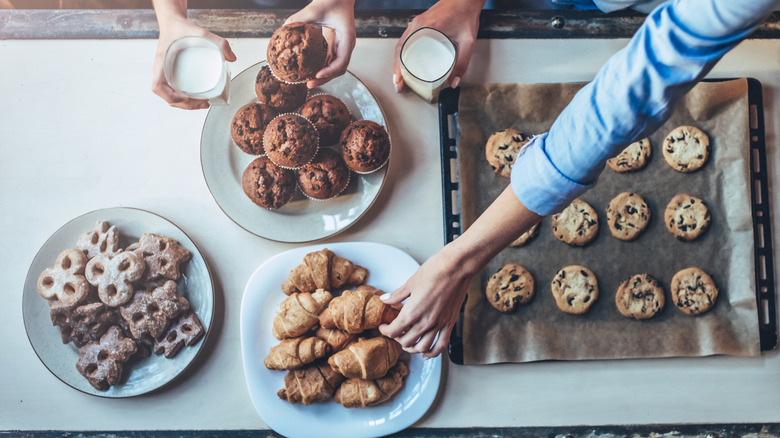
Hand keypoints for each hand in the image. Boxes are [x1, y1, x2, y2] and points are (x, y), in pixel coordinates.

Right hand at [151, 16, 235, 109]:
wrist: (173, 22)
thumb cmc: (182, 29)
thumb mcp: (201, 32)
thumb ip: (219, 43)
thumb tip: (232, 58)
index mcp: (161, 63)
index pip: (158, 87)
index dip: (171, 97)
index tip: (186, 97)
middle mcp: (160, 71)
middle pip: (167, 97)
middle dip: (184, 105)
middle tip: (203, 103)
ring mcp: (164, 74)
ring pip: (170, 97)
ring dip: (185, 104)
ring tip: (203, 103)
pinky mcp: (170, 74)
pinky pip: (173, 91)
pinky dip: (183, 98)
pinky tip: (195, 98)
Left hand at [285, 0, 356, 88]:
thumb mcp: (314, 8)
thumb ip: (300, 18)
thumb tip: (284, 30)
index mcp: (346, 38)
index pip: (342, 61)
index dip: (330, 71)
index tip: (317, 74)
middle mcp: (346, 45)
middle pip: (338, 69)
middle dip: (325, 78)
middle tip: (309, 84)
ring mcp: (341, 46)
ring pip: (333, 67)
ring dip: (322, 75)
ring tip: (307, 81)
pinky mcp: (334, 45)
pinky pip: (328, 60)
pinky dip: (319, 67)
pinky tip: (308, 70)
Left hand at [379, 244, 472, 358]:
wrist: (457, 267)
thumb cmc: (434, 271)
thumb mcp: (411, 282)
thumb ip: (397, 295)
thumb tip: (385, 299)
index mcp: (412, 312)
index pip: (393, 331)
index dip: (385, 330)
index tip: (383, 326)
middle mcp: (425, 322)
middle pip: (406, 341)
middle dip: (397, 338)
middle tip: (395, 331)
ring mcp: (439, 324)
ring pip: (422, 347)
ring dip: (412, 348)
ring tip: (408, 343)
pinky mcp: (450, 323)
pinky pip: (441, 344)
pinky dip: (432, 353)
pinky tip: (426, 353)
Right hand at [392, 0, 484, 92]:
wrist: (466, 0)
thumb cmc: (466, 15)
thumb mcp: (467, 42)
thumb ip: (462, 63)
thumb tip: (454, 82)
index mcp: (425, 27)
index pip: (404, 49)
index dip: (398, 67)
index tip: (398, 81)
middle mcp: (417, 24)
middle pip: (399, 49)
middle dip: (396, 69)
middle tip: (398, 85)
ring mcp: (417, 23)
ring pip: (402, 45)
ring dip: (399, 61)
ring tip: (401, 77)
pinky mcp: (420, 23)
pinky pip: (408, 39)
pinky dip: (404, 53)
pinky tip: (406, 62)